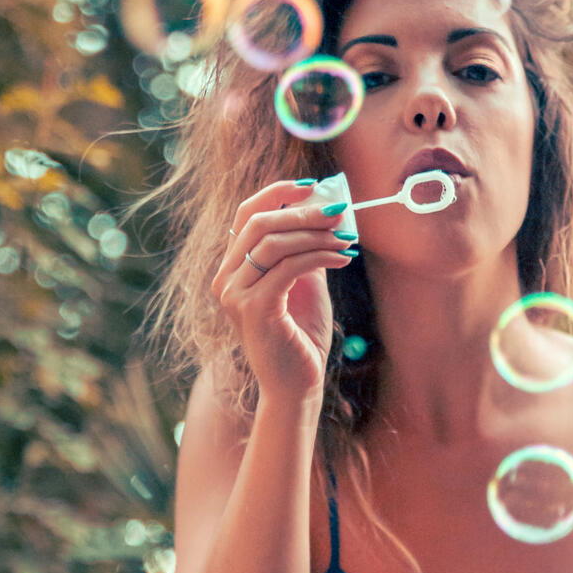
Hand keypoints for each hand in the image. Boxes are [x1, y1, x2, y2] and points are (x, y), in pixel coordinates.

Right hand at [212, 179, 354, 404]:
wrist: (296, 385)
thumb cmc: (300, 336)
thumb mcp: (304, 283)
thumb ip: (305, 250)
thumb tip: (324, 210)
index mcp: (233, 269)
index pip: (245, 216)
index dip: (276, 194)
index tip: (311, 187)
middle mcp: (226, 279)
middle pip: (259, 223)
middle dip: (302, 212)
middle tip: (338, 211)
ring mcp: (236, 295)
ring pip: (274, 243)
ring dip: (315, 235)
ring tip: (346, 238)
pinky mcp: (255, 309)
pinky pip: (289, 267)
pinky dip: (320, 256)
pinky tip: (343, 258)